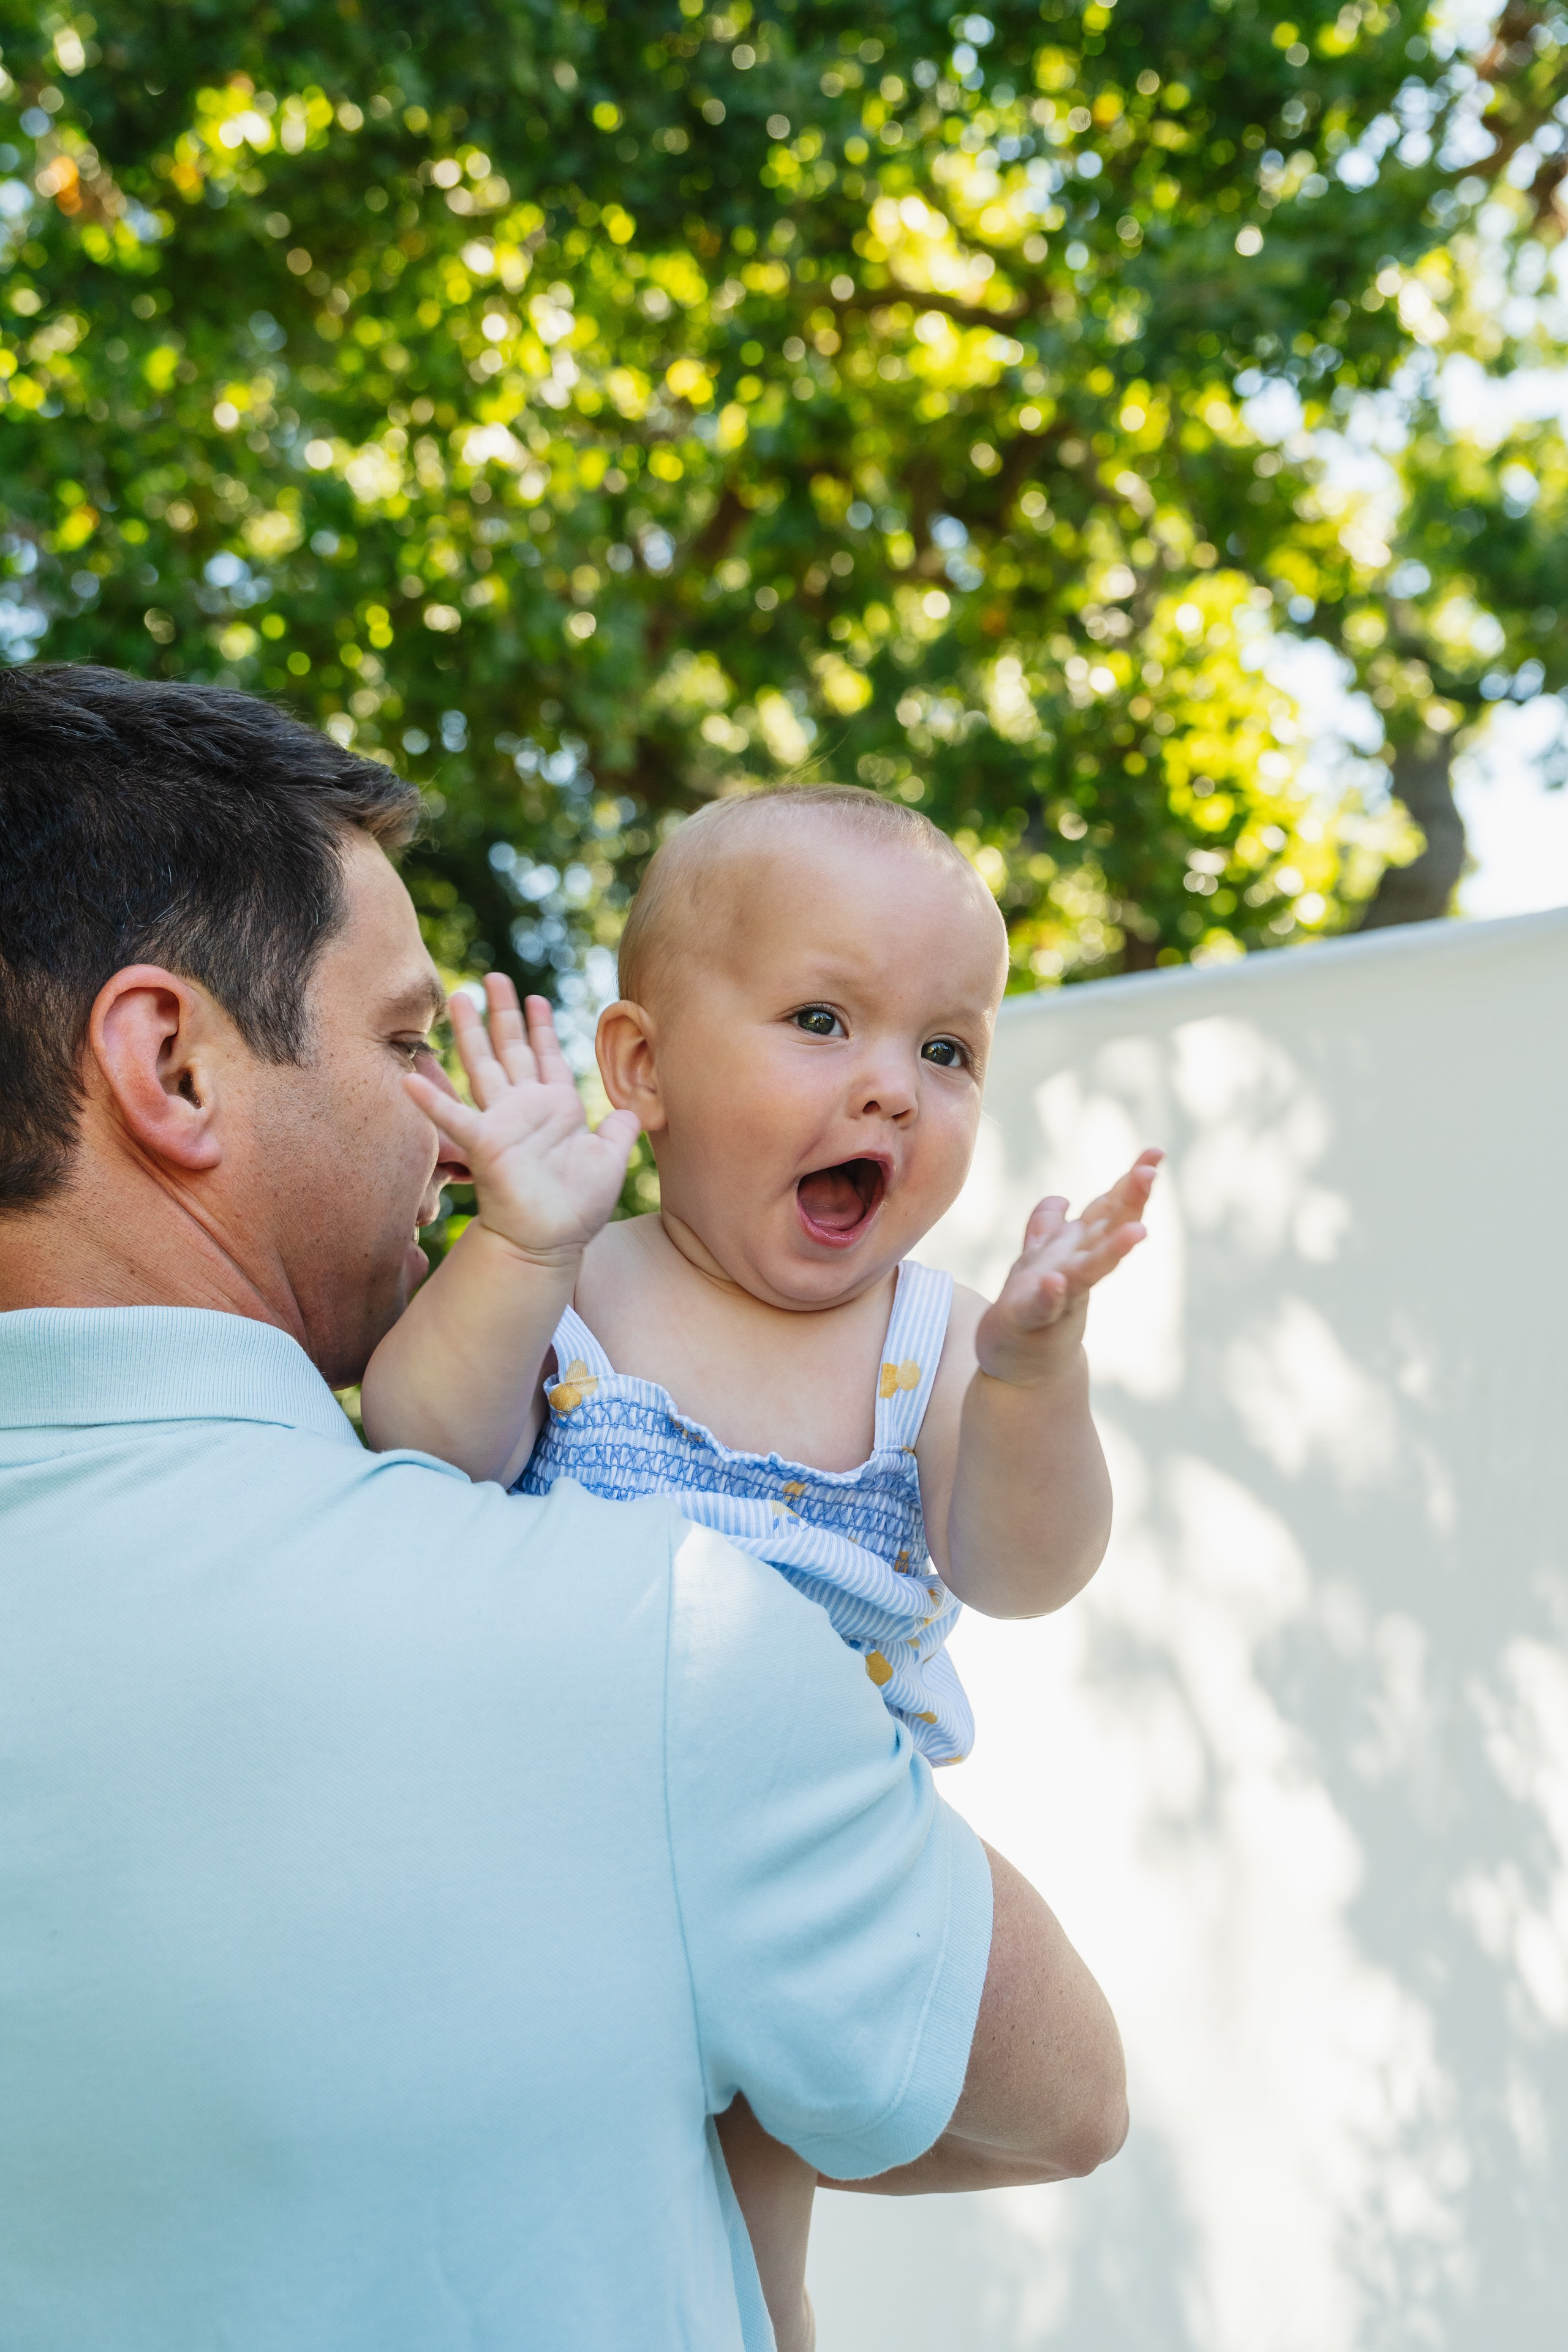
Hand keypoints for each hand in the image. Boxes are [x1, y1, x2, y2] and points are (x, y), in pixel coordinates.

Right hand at [404, 976, 640, 1264]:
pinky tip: (410, 1076)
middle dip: (504, 1012)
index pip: (548, 1057)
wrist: (551, 1242)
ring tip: (458, 997)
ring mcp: (501, 1122)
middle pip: (512, 1049)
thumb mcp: (610, 1158)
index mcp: (557, 1108)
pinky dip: (432, 1098)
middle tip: (495, 977)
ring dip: (470, 1032)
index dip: (543, 1028)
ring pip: (483, 1065)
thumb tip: (633, 1109)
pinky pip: (453, 1117)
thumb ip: (620, 1128)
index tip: (536, 998)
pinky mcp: (483, 1144)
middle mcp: (525, 1108)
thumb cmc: (578, 1206)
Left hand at [974, 1149, 1161, 1385]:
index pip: (1109, 1210)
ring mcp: (1058, 1295)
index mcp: (1078, 1249)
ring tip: (1136, 1233)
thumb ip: (1049, 1229)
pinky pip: (1042, 1305)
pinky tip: (1054, 1282)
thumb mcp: (1038, 1260)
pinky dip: (1050, 1294)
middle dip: (1128, 1202)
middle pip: (1106, 1231)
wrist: (1015, 1362)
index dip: (1130, 1181)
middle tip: (1150, 1173)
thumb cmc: (1033, 1307)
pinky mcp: (1031, 1319)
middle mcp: (1075, 1268)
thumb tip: (1060, 1201)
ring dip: (1111, 1251)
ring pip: (1088, 1269)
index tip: (1156, 1152)